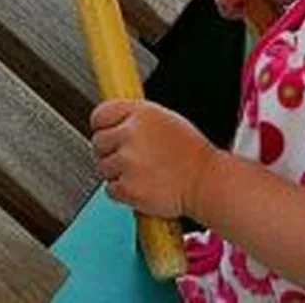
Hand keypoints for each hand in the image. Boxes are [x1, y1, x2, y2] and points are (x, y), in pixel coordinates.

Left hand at [90, 100, 215, 218]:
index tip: (107, 132)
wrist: (206, 182)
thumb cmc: (192, 154)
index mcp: (140, 113)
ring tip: (142, 173)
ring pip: (103, 167)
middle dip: (110, 151)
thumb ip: (137, 119)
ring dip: (117, 173)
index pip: (100, 114)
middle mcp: (131, 134)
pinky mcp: (127, 187)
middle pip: (98, 142)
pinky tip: (143, 186)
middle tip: (130, 158)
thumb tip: (114, 122)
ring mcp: (127, 161)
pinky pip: (111, 189)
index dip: (102, 126)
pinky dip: (123, 191)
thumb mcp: (165, 120)